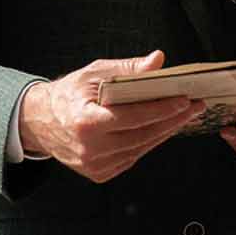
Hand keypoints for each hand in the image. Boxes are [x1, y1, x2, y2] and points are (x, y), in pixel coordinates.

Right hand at [19, 50, 204, 181]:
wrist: (40, 122)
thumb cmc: (69, 94)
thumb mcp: (94, 73)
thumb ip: (127, 69)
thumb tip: (158, 60)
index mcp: (84, 122)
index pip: (132, 117)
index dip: (161, 109)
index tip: (184, 100)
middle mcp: (89, 149)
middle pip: (142, 135)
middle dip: (173, 120)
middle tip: (195, 106)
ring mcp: (94, 165)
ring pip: (141, 148)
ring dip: (165, 131)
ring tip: (185, 115)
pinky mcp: (99, 173)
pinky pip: (133, 157)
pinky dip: (149, 142)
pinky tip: (163, 128)